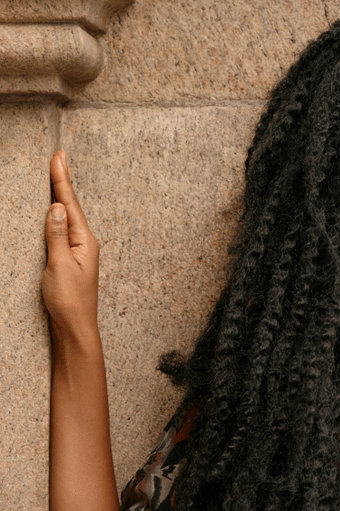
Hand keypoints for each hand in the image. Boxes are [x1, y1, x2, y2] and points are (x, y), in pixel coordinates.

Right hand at [42, 151, 99, 339]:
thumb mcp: (59, 265)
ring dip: (63, 194)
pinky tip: (59, 210)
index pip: (71, 204)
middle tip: (60, 156)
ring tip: (60, 174)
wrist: (75, 327)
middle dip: (64, 181)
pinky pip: (64, 229)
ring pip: (68, 216)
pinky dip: (59, 214)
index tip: (59, 157)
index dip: (62, 180)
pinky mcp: (71, 260)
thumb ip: (57, 235)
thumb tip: (58, 207)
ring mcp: (79, 251)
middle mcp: (85, 243)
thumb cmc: (69, 300)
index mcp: (85, 241)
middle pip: (72, 206)